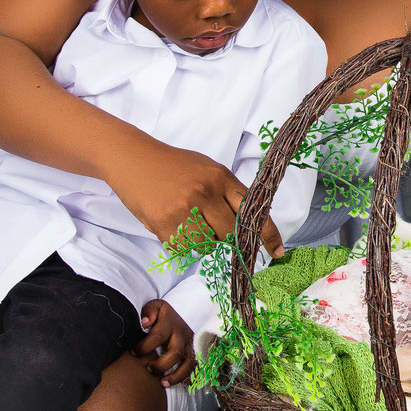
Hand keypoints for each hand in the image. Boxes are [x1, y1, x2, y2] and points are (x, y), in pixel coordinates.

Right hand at [105, 134, 283, 256]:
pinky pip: (183, 248)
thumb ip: (227, 193)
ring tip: (186, 219)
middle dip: (224, 237)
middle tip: (210, 225)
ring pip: (206, 245)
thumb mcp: (207, 169)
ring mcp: (183, 209)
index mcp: (220, 176)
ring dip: (201, 241)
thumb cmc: (174, 166)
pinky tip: (171, 222)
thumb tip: (246, 226)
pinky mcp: (163, 223)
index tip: (277, 251)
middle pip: (229, 234)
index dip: (267, 233)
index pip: (251, 210)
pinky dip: (180, 242)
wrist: (133, 159)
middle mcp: (205, 192)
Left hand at [133, 300, 194, 385]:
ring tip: (162, 383)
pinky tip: (173, 383)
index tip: (133, 352)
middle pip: (176, 352)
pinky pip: (193, 368)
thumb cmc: (161, 313)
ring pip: (188, 363)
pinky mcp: (192, 352)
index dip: (144, 347)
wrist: (181, 312)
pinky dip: (185, 378)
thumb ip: (148, 312)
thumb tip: (144, 323)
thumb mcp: (154, 306)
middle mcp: (181, 334)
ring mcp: (189, 344)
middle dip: (161, 364)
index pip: (158, 336)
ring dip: (176, 376)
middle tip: (148, 369)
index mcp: (170, 322)